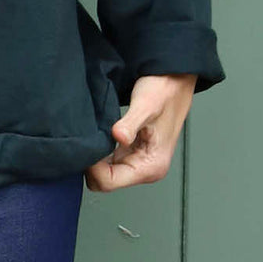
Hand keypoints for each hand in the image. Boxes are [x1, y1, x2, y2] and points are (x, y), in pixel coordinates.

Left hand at [84, 73, 197, 191]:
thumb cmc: (164, 91)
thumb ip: (130, 124)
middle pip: (105, 181)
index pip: (110, 182)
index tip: (88, 144)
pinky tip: (100, 134)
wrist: (173, 80)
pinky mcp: (132, 151)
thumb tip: (119, 137)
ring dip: (96, 157)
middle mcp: (145, 169)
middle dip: (92, 164)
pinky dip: (100, 151)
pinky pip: (109, 160)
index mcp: (151, 166)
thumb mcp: (146, 105)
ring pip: (105, 172)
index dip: (93, 166)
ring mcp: (138, 161)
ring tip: (96, 134)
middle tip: (89, 138)